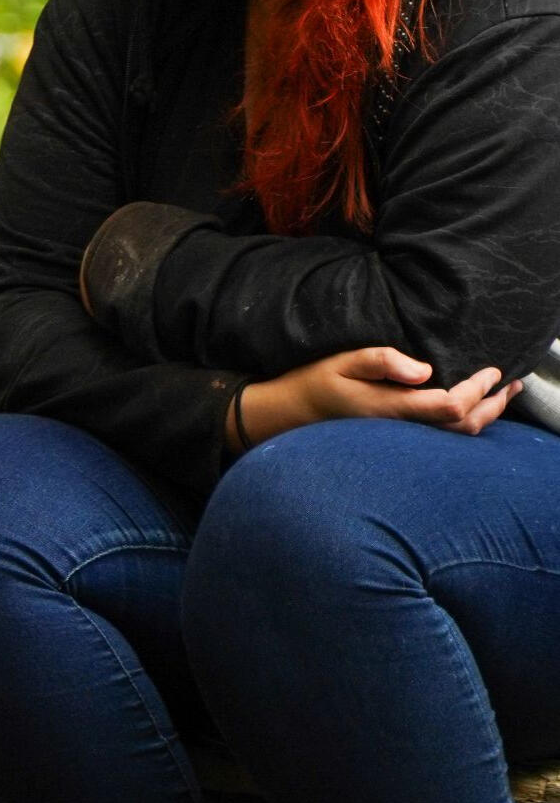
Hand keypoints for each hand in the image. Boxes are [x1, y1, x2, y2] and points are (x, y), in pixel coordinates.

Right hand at [237, 346, 521, 451]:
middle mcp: (401, 431)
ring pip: (455, 436)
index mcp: (391, 409)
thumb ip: (381, 361)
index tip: (491, 369)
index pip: (451, 406)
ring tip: (500, 396)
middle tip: (512, 383)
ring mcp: (400, 440)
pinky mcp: (397, 441)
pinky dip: (465, 423)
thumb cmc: (315, 385)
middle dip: (492, 405)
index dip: (478, 390)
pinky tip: (470, 410)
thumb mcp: (342, 362)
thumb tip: (424, 368)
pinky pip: (442, 437)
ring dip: (484, 416)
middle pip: (462, 427)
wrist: (288, 417)